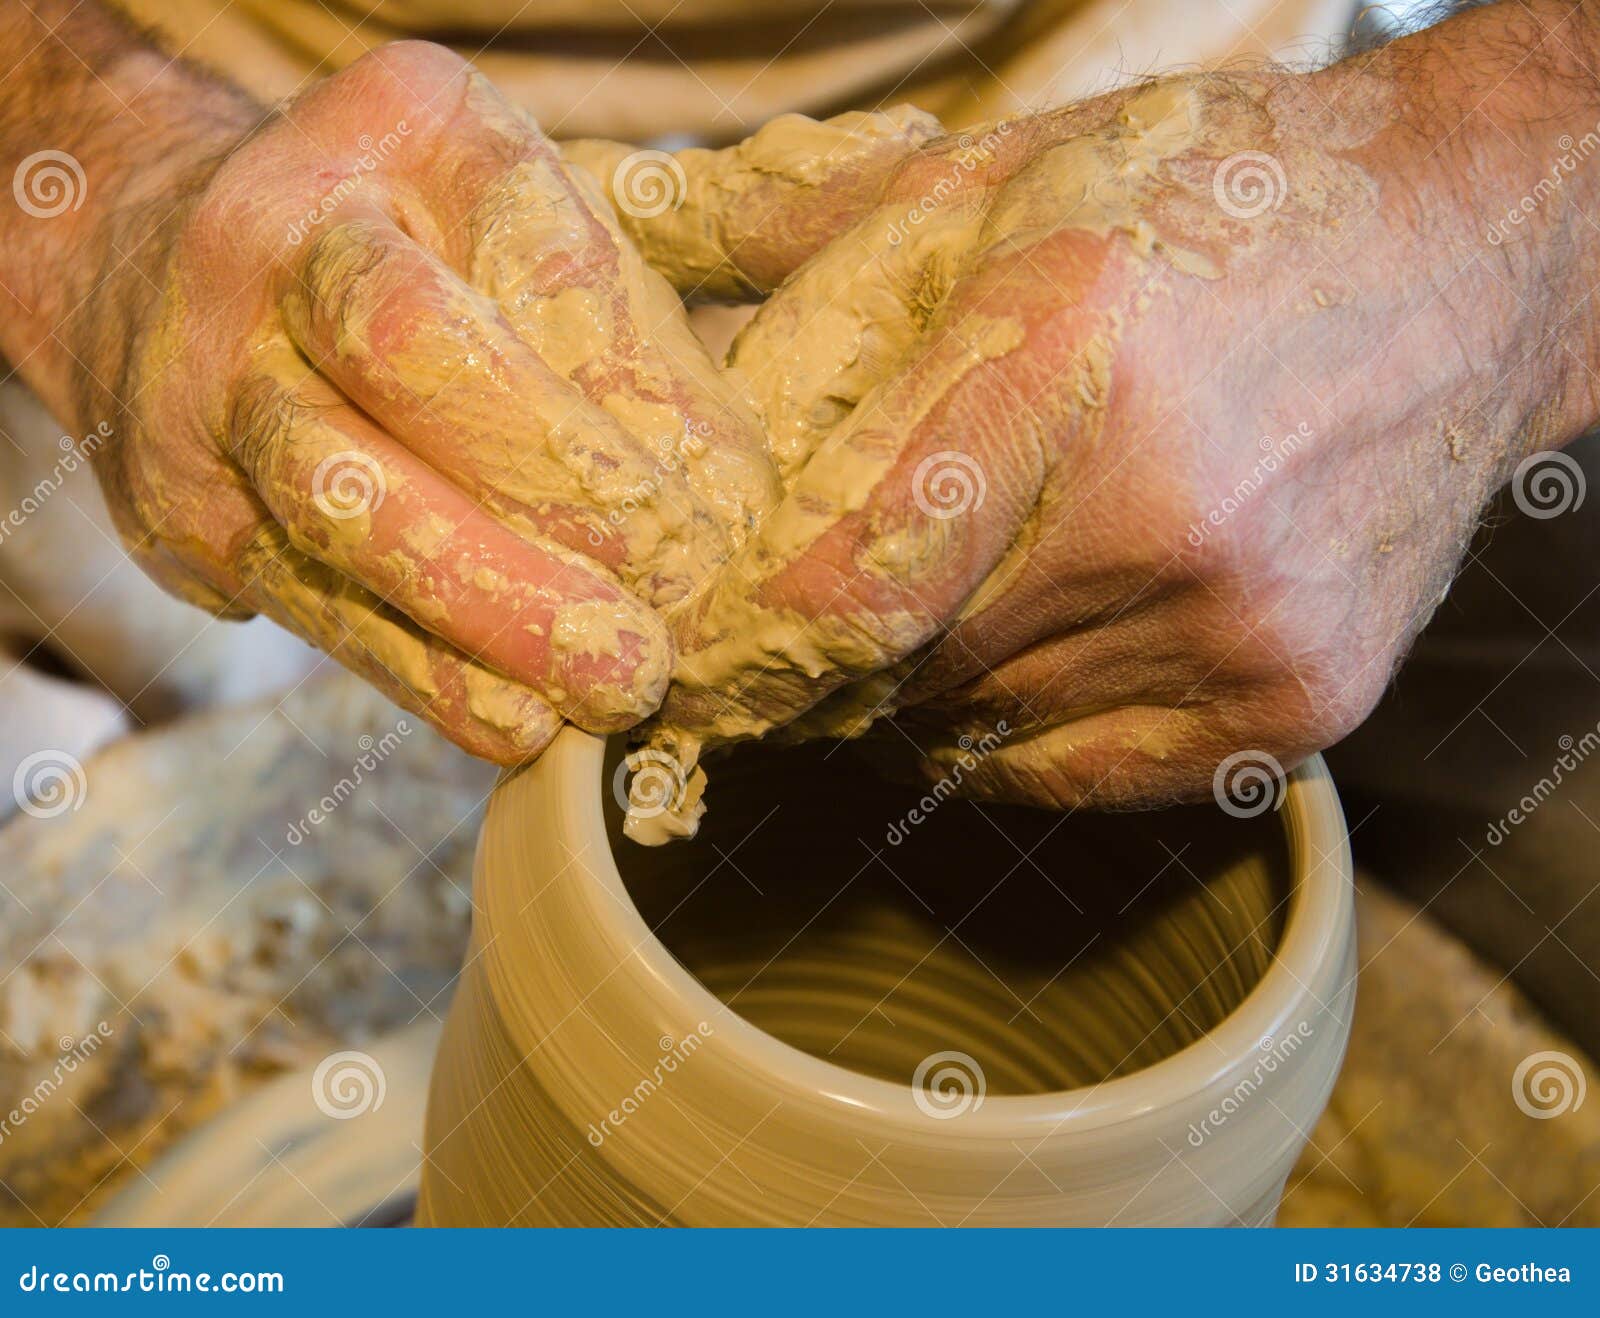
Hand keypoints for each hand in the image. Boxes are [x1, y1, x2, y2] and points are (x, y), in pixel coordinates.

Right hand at [4, 26, 776, 761]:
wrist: (165, 274)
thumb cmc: (422, 255)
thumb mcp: (536, 215)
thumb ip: (655, 281)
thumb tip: (764, 414)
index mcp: (410, 130)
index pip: (541, 259)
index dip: (644, 388)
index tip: (734, 496)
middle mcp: (286, 232)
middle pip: (413, 350)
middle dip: (560, 486)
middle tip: (681, 591)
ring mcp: (214, 370)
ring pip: (344, 494)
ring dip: (494, 607)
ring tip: (616, 682)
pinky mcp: (185, 507)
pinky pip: (313, 602)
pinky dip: (426, 674)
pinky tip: (520, 721)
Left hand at [645, 4, 1599, 809]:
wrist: (1472, 260)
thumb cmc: (1216, 209)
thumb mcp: (1006, 182)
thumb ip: (816, 258)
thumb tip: (658, 326)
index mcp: (1068, 348)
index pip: (848, 572)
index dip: (753, 630)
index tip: (709, 637)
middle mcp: (1162, 509)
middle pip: (899, 664)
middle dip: (835, 642)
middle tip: (832, 589)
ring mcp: (1242, 624)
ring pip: (980, 723)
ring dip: (935, 674)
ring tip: (976, 574)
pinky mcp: (1298, 703)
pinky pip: (1078, 772)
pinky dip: (1024, 724)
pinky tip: (1047, 631)